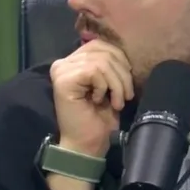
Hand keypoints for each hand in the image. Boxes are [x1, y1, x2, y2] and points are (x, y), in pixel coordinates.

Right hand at [50, 40, 134, 156]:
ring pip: (102, 61)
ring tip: (117, 102)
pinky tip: (100, 101)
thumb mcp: (111, 86)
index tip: (127, 83)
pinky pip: (95, 71)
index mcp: (74, 61)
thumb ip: (111, 66)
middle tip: (126, 96)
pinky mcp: (63, 79)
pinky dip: (105, 87)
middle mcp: (64, 62)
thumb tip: (127, 49)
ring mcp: (62, 70)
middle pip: (104, 51)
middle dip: (122, 74)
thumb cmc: (99, 119)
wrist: (86, 145)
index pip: (102, 45)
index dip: (121, 60)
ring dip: (117, 84)